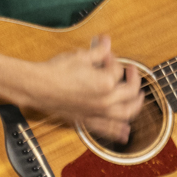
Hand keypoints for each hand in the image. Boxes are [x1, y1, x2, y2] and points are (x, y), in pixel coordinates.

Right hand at [24, 35, 143, 142]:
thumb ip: (99, 51)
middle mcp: (106, 100)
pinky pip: (108, 130)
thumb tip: (107, 42)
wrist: (37, 87)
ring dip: (135, 106)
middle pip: (130, 91)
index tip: (105, 54)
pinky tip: (125, 134)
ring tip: (139, 99)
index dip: (112, 58)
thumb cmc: (56, 71)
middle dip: (134, 79)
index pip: (118, 69)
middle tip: (132, 71)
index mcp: (106, 82)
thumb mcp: (80, 56)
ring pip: (126, 113)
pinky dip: (119, 132)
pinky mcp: (87, 121)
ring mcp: (97, 113)